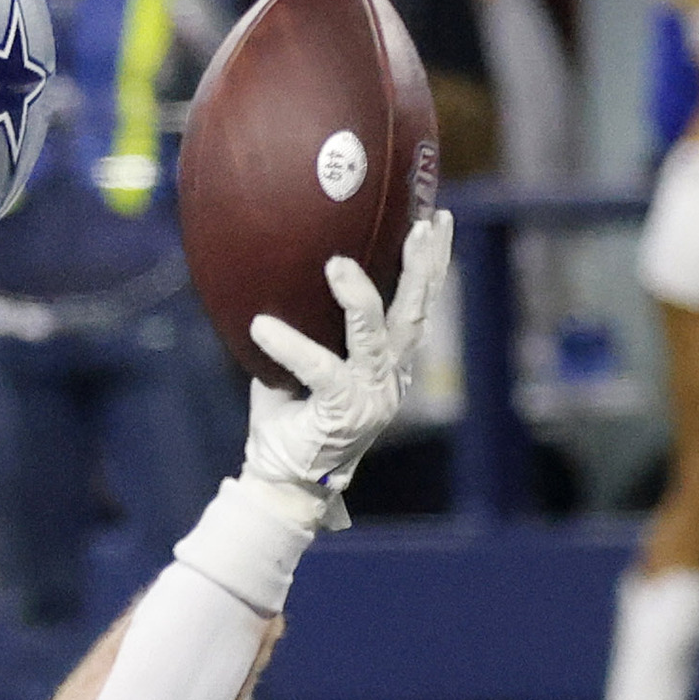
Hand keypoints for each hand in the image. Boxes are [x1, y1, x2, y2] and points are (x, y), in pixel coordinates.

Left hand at [239, 207, 450, 506]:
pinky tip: (261, 327)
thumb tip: (272, 273)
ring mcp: (373, 396)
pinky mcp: (345, 412)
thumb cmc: (288, 418)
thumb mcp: (297, 364)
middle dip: (423, 266)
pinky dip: (289, 345)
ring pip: (376, 336)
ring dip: (359, 297)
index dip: (432, 263)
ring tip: (338, 263)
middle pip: (416, 312)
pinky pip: (320, 369)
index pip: (418, 304)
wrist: (284, 481)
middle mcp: (390, 377)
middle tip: (422, 224)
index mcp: (389, 364)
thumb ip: (301, 324)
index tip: (437, 218)